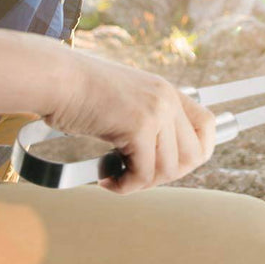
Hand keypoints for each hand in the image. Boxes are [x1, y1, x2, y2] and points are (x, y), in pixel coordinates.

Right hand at [46, 51, 215, 193]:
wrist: (56, 78)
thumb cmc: (78, 93)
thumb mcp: (125, 102)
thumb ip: (147, 121)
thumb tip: (161, 163)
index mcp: (167, 91)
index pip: (208, 125)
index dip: (196, 152)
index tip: (167, 165)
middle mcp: (167, 99)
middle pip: (195, 155)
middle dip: (166, 175)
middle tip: (135, 173)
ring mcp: (157, 111)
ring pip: (169, 170)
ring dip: (141, 183)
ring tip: (114, 173)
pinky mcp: (139, 126)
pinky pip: (144, 174)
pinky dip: (124, 185)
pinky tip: (105, 177)